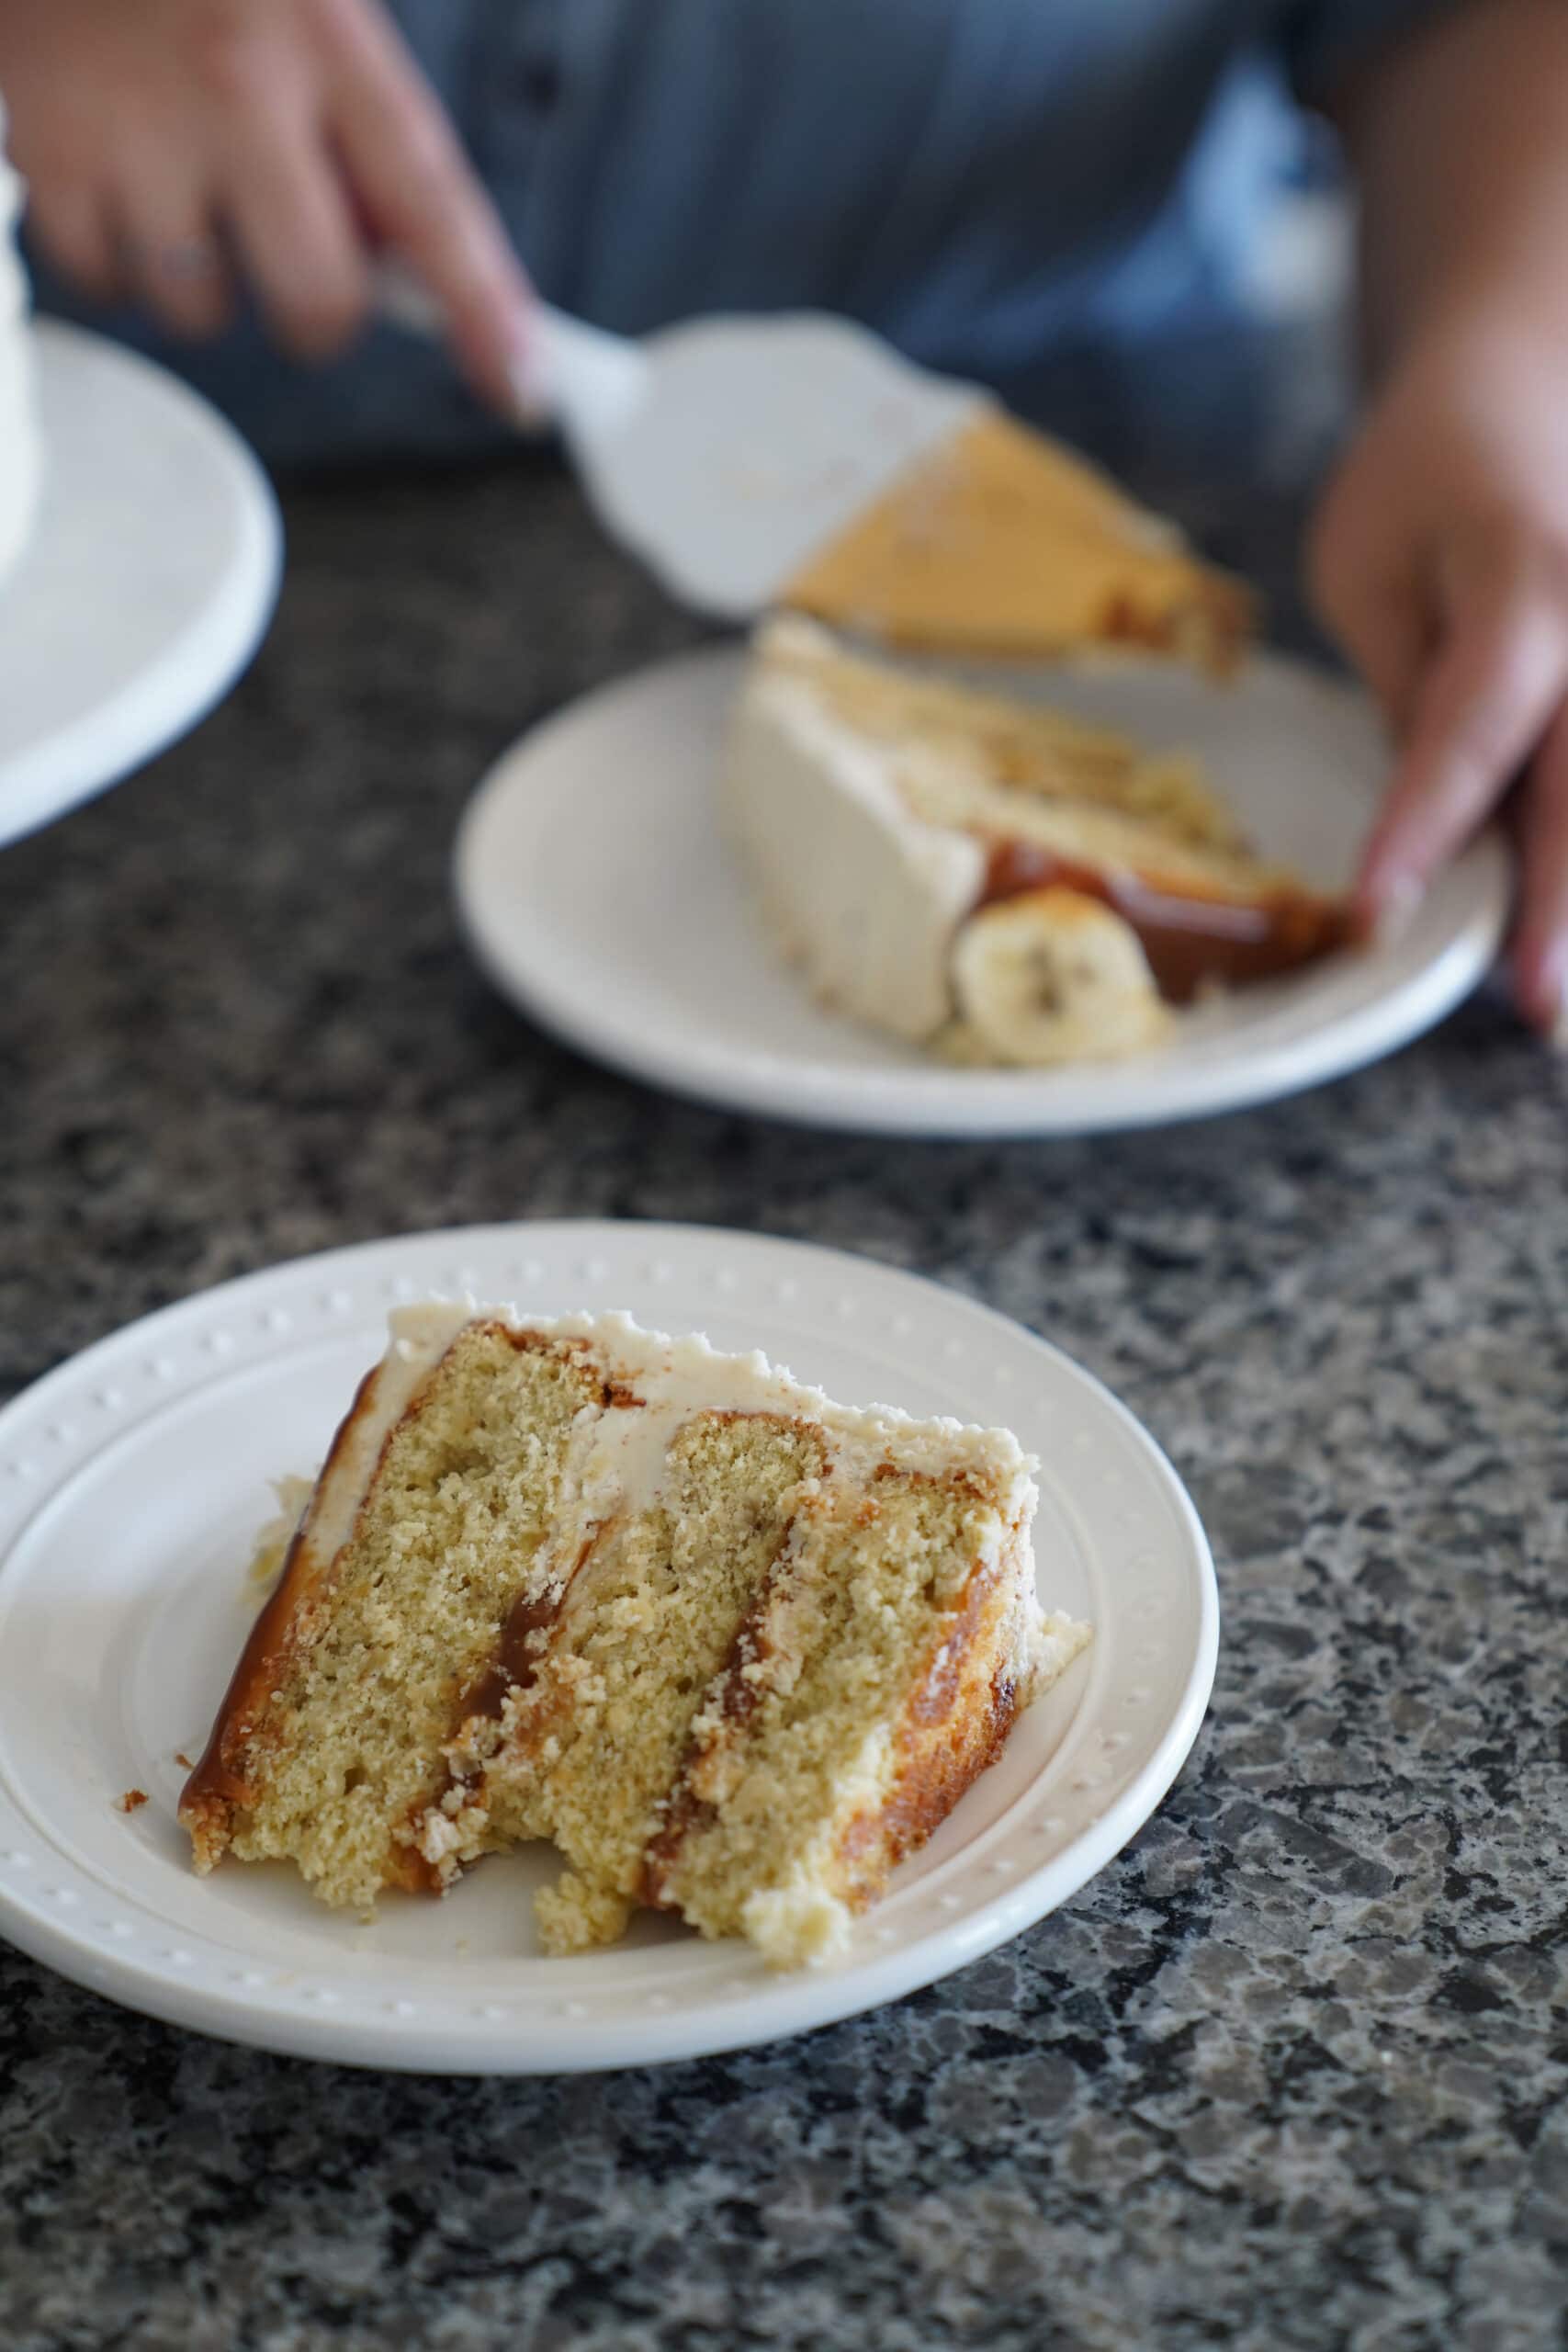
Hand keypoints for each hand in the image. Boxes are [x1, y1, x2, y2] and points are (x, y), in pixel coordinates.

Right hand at [0, 0, 534, 410]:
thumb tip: (415, 276)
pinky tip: (123, 179)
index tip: (523, 393)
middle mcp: (238, 88)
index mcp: (329, 43)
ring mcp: (137, 125)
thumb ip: (370, 138)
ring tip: (188, 184)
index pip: (433, 208)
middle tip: (294, 251)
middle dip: (318, 309)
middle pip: (318, 300)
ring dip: (208, 283)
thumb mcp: (322, 18)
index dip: (486, 315)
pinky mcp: (49, 149)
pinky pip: (106, 283)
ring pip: (204, 310)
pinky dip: (119, 260)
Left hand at [1308, 310, 1567, 1036]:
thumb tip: (1440, 835)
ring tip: (1565, 998)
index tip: (1378, 916)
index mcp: (1520, 573)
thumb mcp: (1368, 566)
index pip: (1471, 720)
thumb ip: (1410, 691)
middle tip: (1543, 1008)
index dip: (1426, 825)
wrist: (1536, 377)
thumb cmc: (1429, 483)